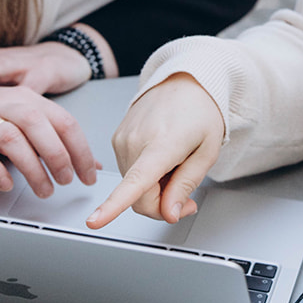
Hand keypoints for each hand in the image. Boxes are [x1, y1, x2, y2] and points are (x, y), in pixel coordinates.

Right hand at [0, 81, 99, 197]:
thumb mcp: (19, 118)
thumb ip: (52, 138)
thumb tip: (89, 163)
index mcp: (25, 98)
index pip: (63, 120)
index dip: (80, 150)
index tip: (88, 174)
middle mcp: (4, 103)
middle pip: (39, 125)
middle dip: (58, 156)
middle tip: (66, 181)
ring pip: (12, 139)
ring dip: (32, 168)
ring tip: (43, 189)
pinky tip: (6, 184)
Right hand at [86, 74, 224, 229]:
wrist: (184, 81)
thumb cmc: (200, 111)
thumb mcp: (207, 152)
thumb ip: (186, 185)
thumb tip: (169, 213)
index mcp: (161, 144)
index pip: (134, 182)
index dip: (113, 206)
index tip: (95, 221)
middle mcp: (135, 141)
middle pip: (138, 198)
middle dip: (162, 206)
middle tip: (186, 198)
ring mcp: (122, 139)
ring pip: (133, 188)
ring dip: (154, 188)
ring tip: (174, 165)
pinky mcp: (116, 139)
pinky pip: (128, 172)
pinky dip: (145, 176)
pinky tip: (161, 158)